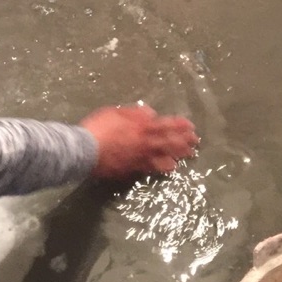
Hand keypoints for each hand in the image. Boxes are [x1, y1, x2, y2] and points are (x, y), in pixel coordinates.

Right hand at [80, 105, 198, 180]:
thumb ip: (134, 113)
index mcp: (141, 127)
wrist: (85, 150)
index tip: (191, 127)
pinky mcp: (132, 169)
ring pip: (164, 157)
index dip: (179, 126)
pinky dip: (161, 167)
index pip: (165, 126)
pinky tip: (168, 169)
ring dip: (177, 156)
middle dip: (183, 142)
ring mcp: (140, 158)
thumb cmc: (99, 127)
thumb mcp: (116, 112)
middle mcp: (145, 143)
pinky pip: (151, 168)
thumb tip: (151, 113)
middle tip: (195, 143)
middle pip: (169, 143)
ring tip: (188, 156)